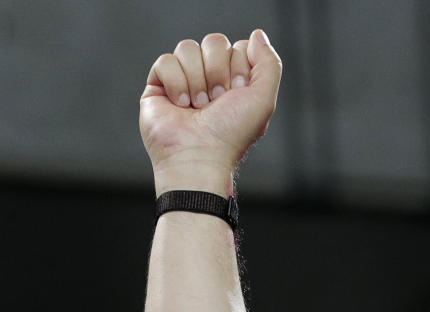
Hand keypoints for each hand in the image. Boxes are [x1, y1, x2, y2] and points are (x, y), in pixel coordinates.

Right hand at [139, 30, 281, 192]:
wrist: (199, 156)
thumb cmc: (231, 135)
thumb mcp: (263, 100)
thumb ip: (269, 64)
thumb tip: (257, 34)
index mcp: (236, 82)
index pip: (238, 47)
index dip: (239, 68)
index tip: (238, 93)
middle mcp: (211, 79)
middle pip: (214, 42)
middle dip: (218, 71)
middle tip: (217, 101)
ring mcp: (184, 81)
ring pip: (188, 48)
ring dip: (197, 80)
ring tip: (198, 107)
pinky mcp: (159, 85)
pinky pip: (166, 60)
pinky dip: (176, 83)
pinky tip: (180, 106)